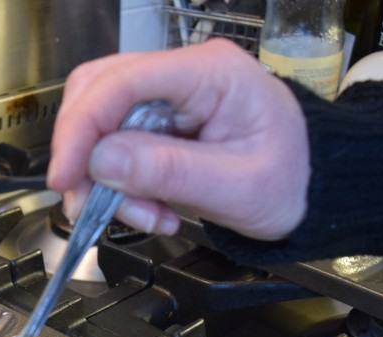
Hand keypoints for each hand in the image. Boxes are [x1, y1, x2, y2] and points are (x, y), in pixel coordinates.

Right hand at [47, 39, 309, 240]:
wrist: (316, 190)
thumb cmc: (294, 180)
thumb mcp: (237, 187)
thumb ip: (169, 171)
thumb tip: (101, 161)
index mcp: (209, 73)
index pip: (122, 83)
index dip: (82, 129)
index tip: (66, 178)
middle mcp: (182, 74)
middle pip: (98, 94)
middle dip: (84, 155)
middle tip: (87, 205)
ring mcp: (169, 97)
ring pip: (101, 124)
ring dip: (103, 178)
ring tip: (144, 217)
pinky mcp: (161, 124)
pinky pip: (118, 149)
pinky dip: (121, 187)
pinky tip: (153, 211)